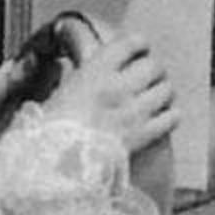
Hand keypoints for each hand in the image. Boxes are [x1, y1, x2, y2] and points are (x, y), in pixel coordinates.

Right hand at [43, 33, 177, 154]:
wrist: (49, 171)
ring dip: (164, 92)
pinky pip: (172, 118)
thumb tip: (73, 64)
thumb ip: (71, 78)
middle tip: (148, 77)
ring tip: (157, 97)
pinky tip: (162, 118)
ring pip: (167, 89)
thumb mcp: (53, 96)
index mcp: (93, 73)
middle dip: (153, 70)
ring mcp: (132, 113)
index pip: (130, 43)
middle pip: (154, 65)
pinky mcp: (141, 137)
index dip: (138, 44)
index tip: (139, 48)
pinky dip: (170, 116)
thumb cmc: (42, 135)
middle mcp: (117, 88)